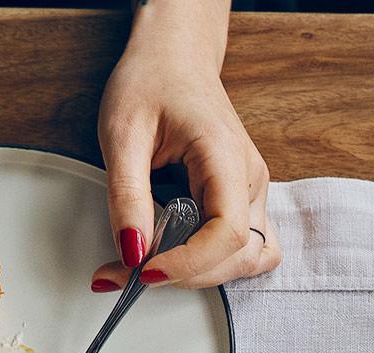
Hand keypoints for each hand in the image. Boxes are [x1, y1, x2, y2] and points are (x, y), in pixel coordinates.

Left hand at [90, 19, 277, 291]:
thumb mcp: (122, 134)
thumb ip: (127, 197)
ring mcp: (252, 192)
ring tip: (154, 263)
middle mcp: (250, 179)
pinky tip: (179, 255)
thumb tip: (133, 252)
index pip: (228, 233)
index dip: (189, 263)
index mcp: (226, 156)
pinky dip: (215, 264)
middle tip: (127, 270)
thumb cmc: (151, 82)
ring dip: (203, 274)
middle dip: (184, 274)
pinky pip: (245, 250)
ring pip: (248, 260)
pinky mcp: (242, 201)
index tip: (144, 270)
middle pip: (239, 255)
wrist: (174, 57)